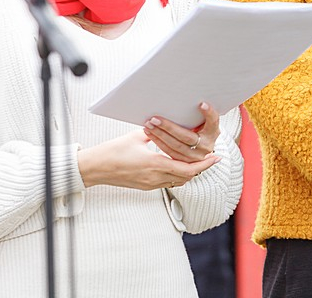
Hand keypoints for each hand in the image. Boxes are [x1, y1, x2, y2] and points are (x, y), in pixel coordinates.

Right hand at [78, 130, 219, 191]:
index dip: (204, 165)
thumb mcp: (136, 136)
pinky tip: (177, 166)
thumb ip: (153, 132)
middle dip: (200, 168)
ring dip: (188, 172)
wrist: (96, 168)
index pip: (188, 169)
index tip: (215, 158)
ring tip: (196, 161)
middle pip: (187, 177)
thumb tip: (164, 124)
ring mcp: (150, 184)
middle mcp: (155, 178)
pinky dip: (176, 175)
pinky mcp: (145, 187)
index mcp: (155, 164)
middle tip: (210, 158)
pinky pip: (167, 183)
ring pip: (178, 181)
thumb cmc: (113, 151)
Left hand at [144, 102, 218, 163]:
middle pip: (187, 136)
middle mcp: (206, 146)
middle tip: (155, 119)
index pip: (213, 121)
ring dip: (160, 135)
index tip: (201, 104)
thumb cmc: (201, 128)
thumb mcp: (205, 120)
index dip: (208, 113)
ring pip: (175, 146)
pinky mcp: (184, 162)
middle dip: (169, 127)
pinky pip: (169, 152)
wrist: (202, 146)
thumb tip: (196, 100)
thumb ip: (201, 113)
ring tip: (149, 125)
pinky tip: (150, 133)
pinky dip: (158, 142)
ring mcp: (195, 157)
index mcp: (213, 133)